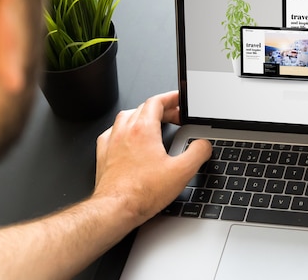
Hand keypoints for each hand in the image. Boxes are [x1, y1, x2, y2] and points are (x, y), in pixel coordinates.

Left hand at [93, 90, 211, 224]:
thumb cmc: (141, 192)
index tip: (179, 100)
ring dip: (142, 116)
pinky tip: (130, 139)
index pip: (157, 102)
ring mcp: (112, 142)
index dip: (171, 98)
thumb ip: (198, 153)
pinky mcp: (104, 155)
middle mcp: (125, 131)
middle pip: (143, 108)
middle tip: (175, 116)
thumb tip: (203, 145)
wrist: (116, 209)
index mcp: (143, 129)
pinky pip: (113, 132)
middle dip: (162, 109)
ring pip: (127, 117)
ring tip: (154, 124)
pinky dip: (124, 130)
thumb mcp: (182, 172)